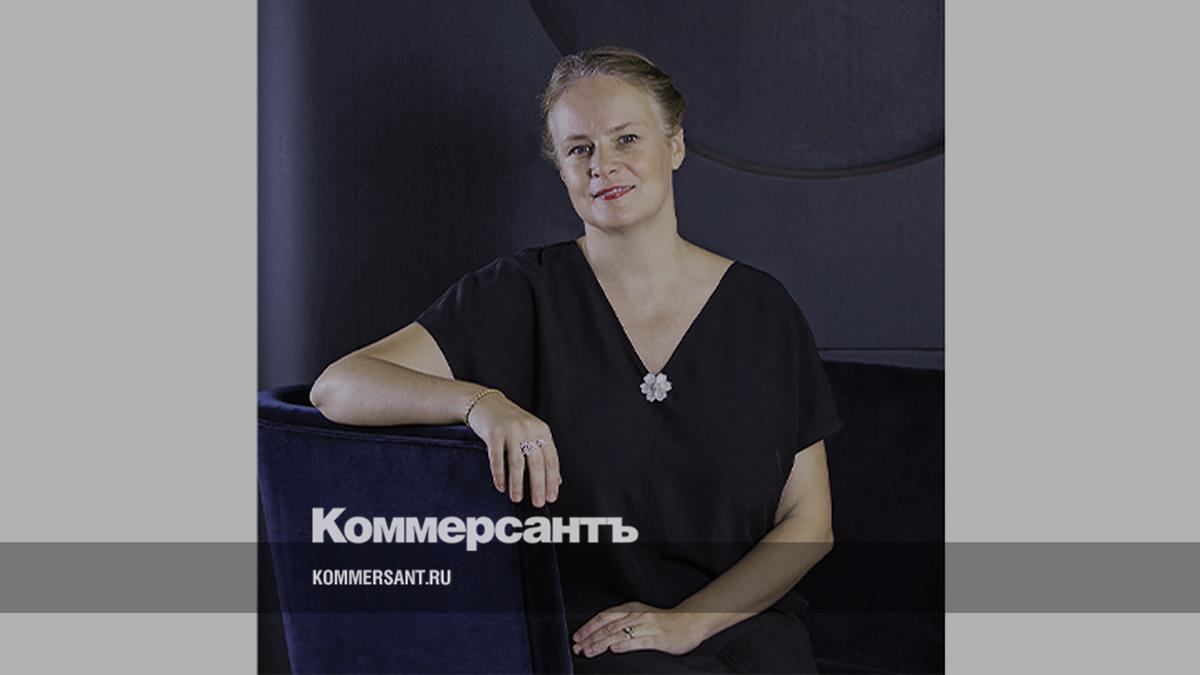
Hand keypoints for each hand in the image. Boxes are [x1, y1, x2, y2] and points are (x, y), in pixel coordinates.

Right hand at [465, 391, 561, 506]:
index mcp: (542, 430)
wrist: (486, 404)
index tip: (551, 497)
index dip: (552, 480)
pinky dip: (499, 475)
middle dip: (538, 486)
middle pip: (537, 463)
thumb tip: (556, 480)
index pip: (552, 459)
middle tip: (537, 503)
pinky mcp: (494, 433)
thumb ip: (542, 452)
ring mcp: (511, 430)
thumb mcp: (531, 432)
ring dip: (517, 484)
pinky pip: (497, 458)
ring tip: (517, 498)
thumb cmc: (510, 422)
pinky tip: (501, 486)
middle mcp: (529, 429)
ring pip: (517, 463)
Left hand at [572, 602, 705, 657]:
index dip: (589, 627)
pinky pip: (638, 641)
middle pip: (608, 626)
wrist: (689, 622)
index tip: (577, 636)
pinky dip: (624, 645)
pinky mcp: (657, 638)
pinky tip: (614, 649)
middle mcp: (636, 615)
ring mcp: (646, 626)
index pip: (604, 616)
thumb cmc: (664, 621)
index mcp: (630, 609)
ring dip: (601, 643)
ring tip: (589, 651)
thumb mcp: (640, 615)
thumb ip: (622, 622)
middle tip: (578, 647)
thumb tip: (600, 633)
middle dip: (591, 638)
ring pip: (619, 634)